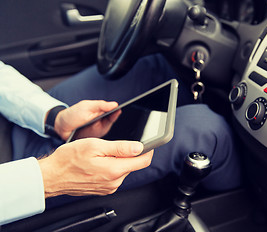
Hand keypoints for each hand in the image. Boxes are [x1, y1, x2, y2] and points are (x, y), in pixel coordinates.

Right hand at [38, 138, 152, 197]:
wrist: (53, 175)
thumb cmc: (70, 159)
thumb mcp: (96, 145)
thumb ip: (120, 147)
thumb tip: (139, 147)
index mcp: (115, 170)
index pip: (143, 161)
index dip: (148, 150)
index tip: (148, 142)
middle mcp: (114, 182)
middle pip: (133, 165)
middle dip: (128, 153)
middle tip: (112, 145)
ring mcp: (109, 187)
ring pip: (123, 169)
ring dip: (118, 160)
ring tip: (101, 154)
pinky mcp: (104, 189)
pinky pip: (115, 176)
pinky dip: (111, 167)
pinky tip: (98, 163)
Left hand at [54, 100, 120, 140]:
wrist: (61, 128)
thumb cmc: (73, 115)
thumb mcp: (86, 107)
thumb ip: (100, 105)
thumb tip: (115, 104)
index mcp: (101, 110)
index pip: (113, 110)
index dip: (117, 110)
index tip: (120, 109)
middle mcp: (103, 119)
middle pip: (113, 119)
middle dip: (114, 119)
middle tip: (112, 116)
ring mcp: (100, 129)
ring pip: (108, 128)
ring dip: (107, 127)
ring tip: (104, 124)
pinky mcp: (96, 137)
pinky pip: (103, 137)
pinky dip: (103, 135)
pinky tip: (99, 132)